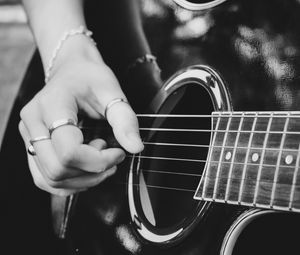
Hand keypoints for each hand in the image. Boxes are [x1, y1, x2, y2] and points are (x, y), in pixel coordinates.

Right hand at [19, 38, 143, 195]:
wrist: (71, 70)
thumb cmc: (90, 78)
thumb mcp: (112, 92)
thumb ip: (125, 120)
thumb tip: (135, 148)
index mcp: (51, 105)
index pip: (69, 151)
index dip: (99, 160)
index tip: (119, 152)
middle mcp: (32, 122)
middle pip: (57, 169)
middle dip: (92, 172)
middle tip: (111, 156)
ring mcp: (28, 136)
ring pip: (50, 179)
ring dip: (82, 179)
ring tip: (99, 160)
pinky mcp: (32, 146)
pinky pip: (44, 178)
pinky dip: (69, 182)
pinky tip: (86, 169)